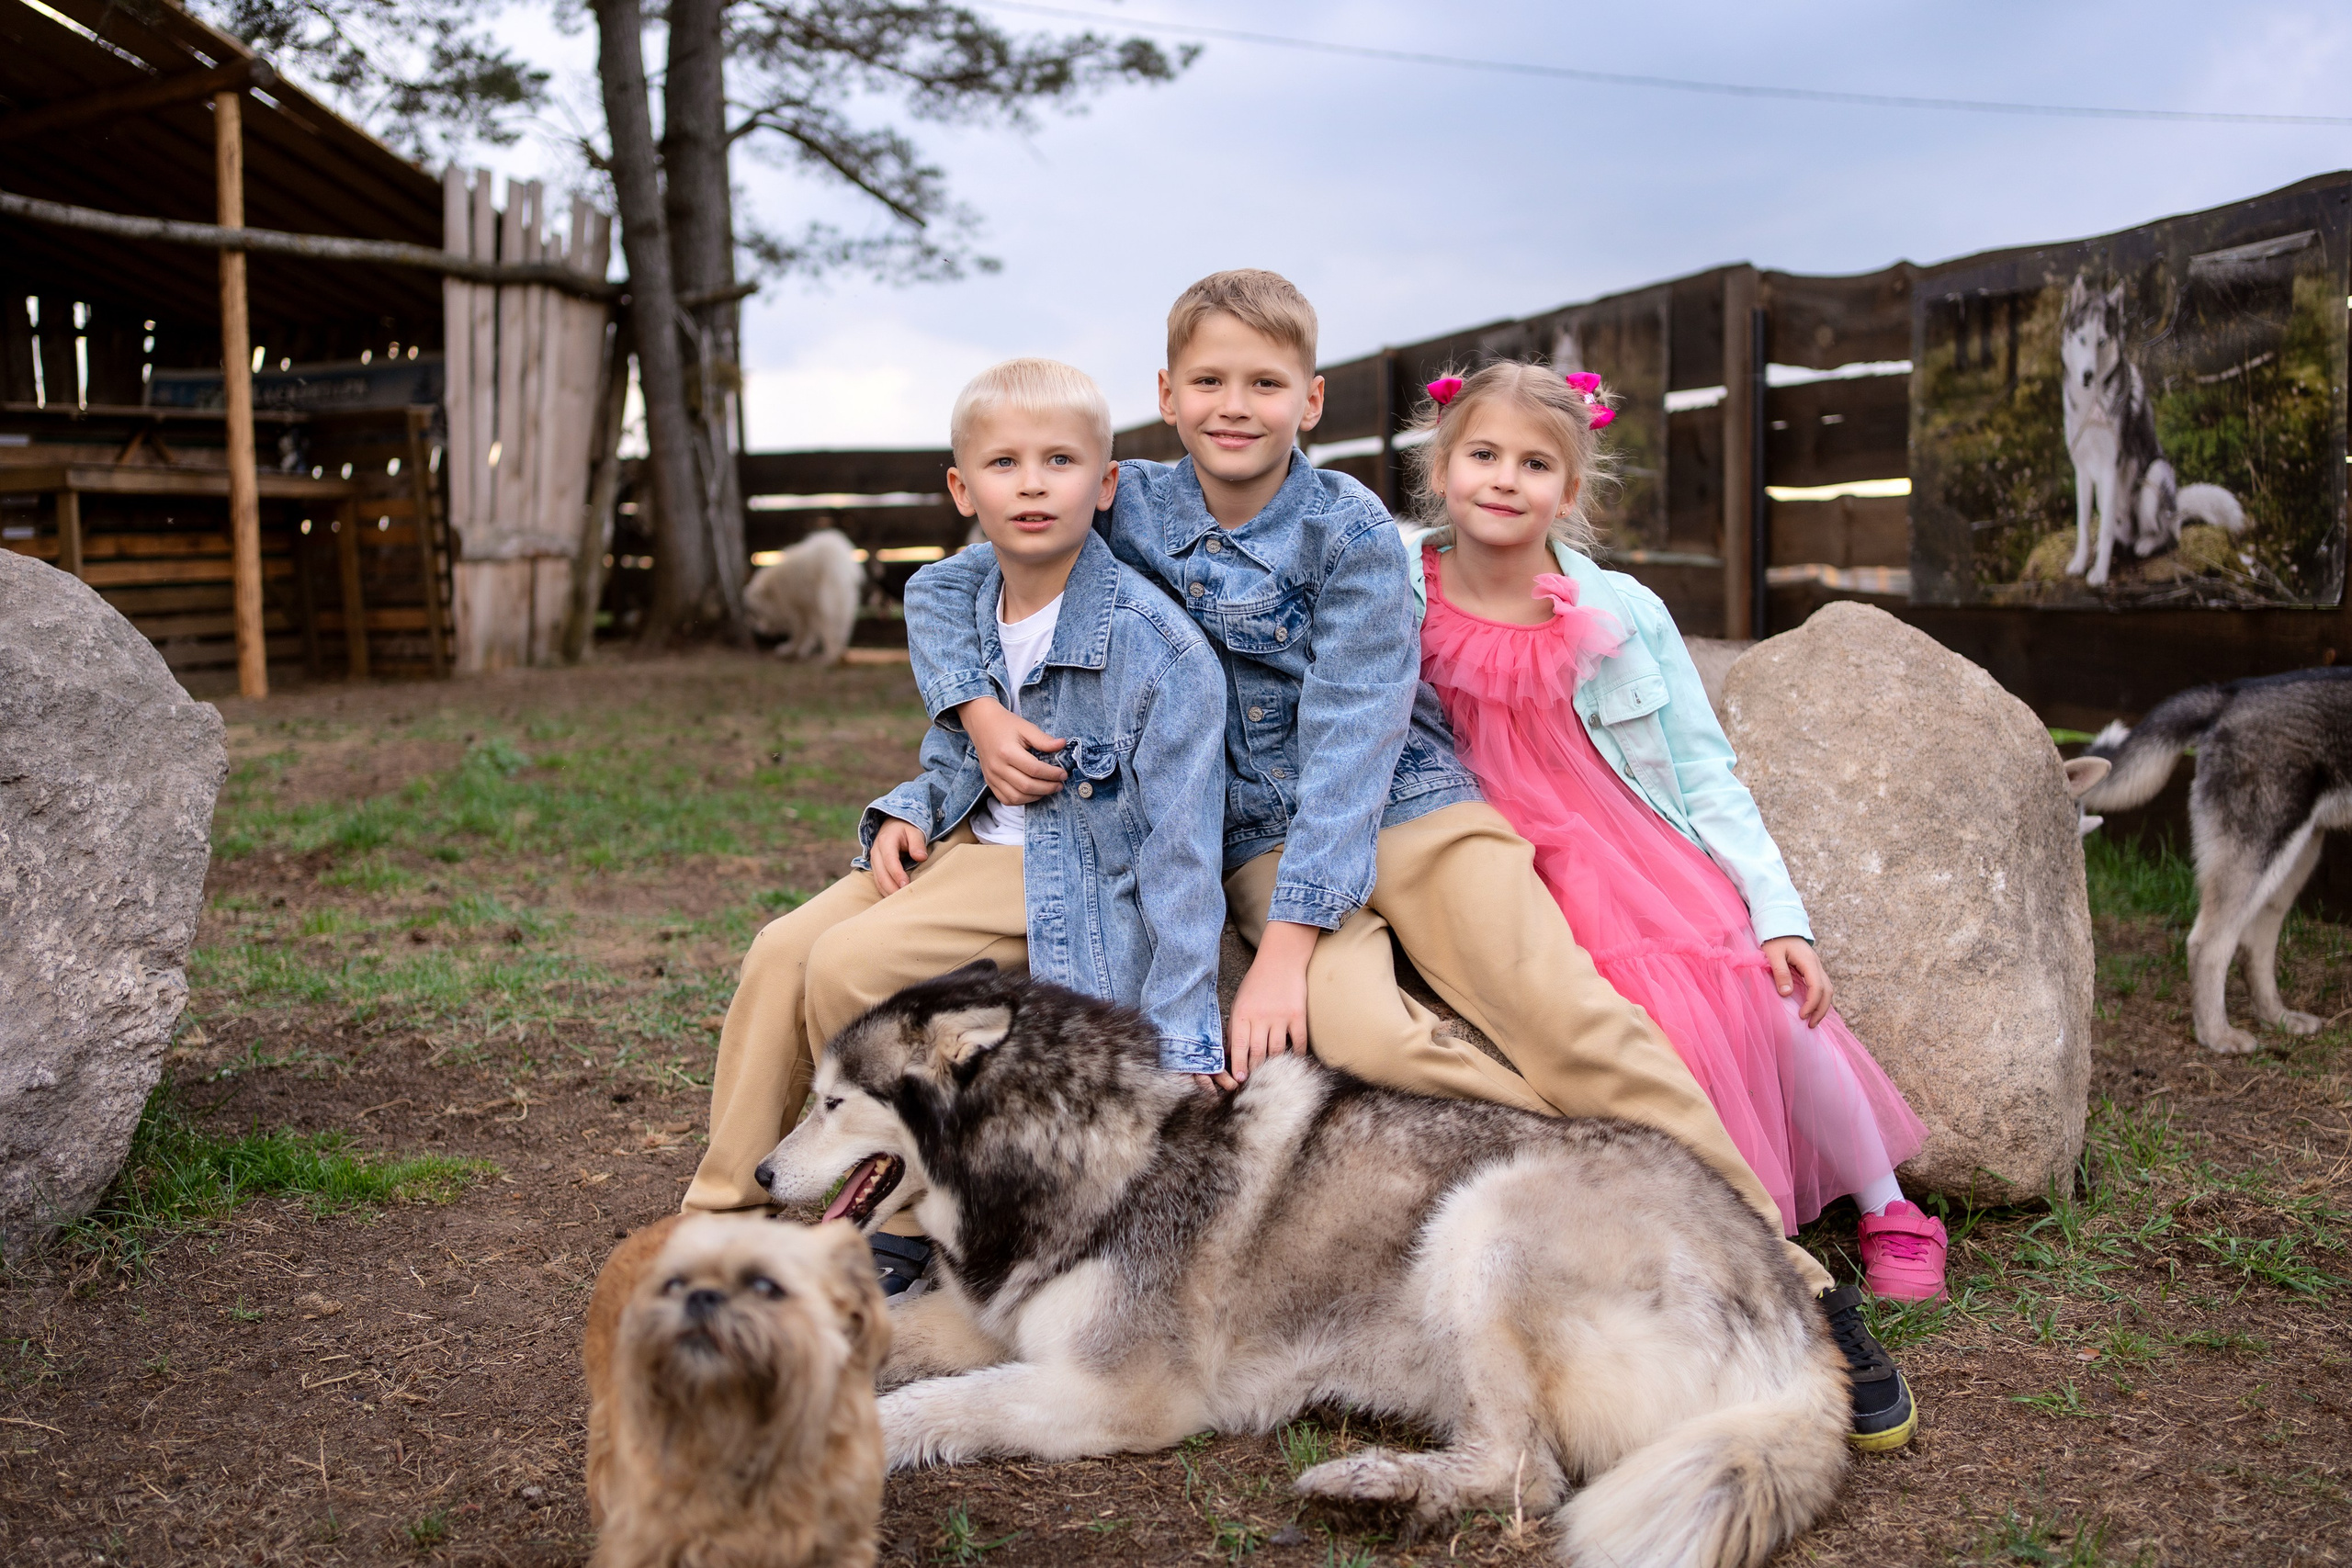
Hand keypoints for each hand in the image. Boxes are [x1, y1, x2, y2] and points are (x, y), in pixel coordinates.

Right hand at [869, 818, 928, 895]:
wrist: (893, 824)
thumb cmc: (907, 828)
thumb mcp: (915, 831)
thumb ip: (917, 843)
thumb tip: (921, 858)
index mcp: (886, 841)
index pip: (890, 861)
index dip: (897, 874)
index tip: (906, 886)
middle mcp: (876, 852)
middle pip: (881, 874)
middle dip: (892, 889)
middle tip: (904, 900)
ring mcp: (874, 860)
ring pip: (878, 880)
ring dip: (887, 893)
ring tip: (900, 904)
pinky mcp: (875, 867)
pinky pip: (878, 882)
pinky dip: (885, 891)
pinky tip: (894, 900)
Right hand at [958, 697, 1067, 805]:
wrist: (982, 723)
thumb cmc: (1005, 724)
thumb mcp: (1026, 727)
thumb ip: (1043, 739)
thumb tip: (1062, 745)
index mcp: (1007, 752)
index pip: (1034, 769)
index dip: (1052, 774)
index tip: (1063, 774)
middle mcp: (997, 767)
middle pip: (1026, 786)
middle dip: (1047, 788)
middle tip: (1059, 784)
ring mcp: (992, 776)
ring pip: (1016, 797)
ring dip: (1036, 796)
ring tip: (1048, 789)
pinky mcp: (989, 782)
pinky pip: (1006, 799)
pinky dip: (1021, 800)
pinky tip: (1032, 793)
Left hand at [1219, 922, 1316, 1088]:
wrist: (1281, 961)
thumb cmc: (1257, 983)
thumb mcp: (1240, 1001)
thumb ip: (1237, 1025)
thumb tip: (1233, 1053)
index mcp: (1242, 1013)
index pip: (1238, 1045)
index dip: (1238, 1065)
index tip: (1239, 1080)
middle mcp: (1260, 1017)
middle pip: (1257, 1052)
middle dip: (1255, 1070)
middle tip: (1255, 1084)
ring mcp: (1280, 1017)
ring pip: (1276, 1050)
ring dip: (1274, 1066)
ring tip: (1272, 1077)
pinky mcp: (1298, 1016)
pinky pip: (1298, 1042)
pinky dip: (1296, 1056)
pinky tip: (1294, 1064)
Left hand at [1763, 936, 1832, 1026]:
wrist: (1780, 925)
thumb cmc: (1775, 939)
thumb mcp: (1773, 954)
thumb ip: (1780, 973)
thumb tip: (1787, 994)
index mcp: (1809, 962)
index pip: (1817, 987)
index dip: (1812, 1004)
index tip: (1802, 1016)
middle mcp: (1817, 965)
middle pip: (1827, 991)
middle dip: (1821, 1010)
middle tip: (1810, 1025)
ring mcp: (1817, 967)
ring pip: (1827, 990)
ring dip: (1822, 1006)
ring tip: (1812, 1021)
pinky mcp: (1813, 969)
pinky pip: (1822, 987)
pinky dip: (1820, 999)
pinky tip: (1812, 1008)